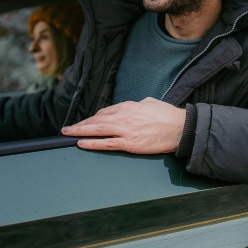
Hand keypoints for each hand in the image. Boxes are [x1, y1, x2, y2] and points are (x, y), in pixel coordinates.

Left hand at [62, 97, 186, 154]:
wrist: (180, 128)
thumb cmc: (168, 116)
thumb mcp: (150, 103)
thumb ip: (137, 105)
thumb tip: (132, 108)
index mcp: (129, 106)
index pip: (104, 112)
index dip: (93, 118)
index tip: (86, 122)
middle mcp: (124, 117)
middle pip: (96, 120)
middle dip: (80, 124)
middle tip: (67, 129)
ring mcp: (126, 131)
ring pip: (97, 130)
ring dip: (80, 132)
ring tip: (68, 134)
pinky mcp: (130, 144)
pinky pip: (106, 144)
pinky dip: (92, 143)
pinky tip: (81, 143)